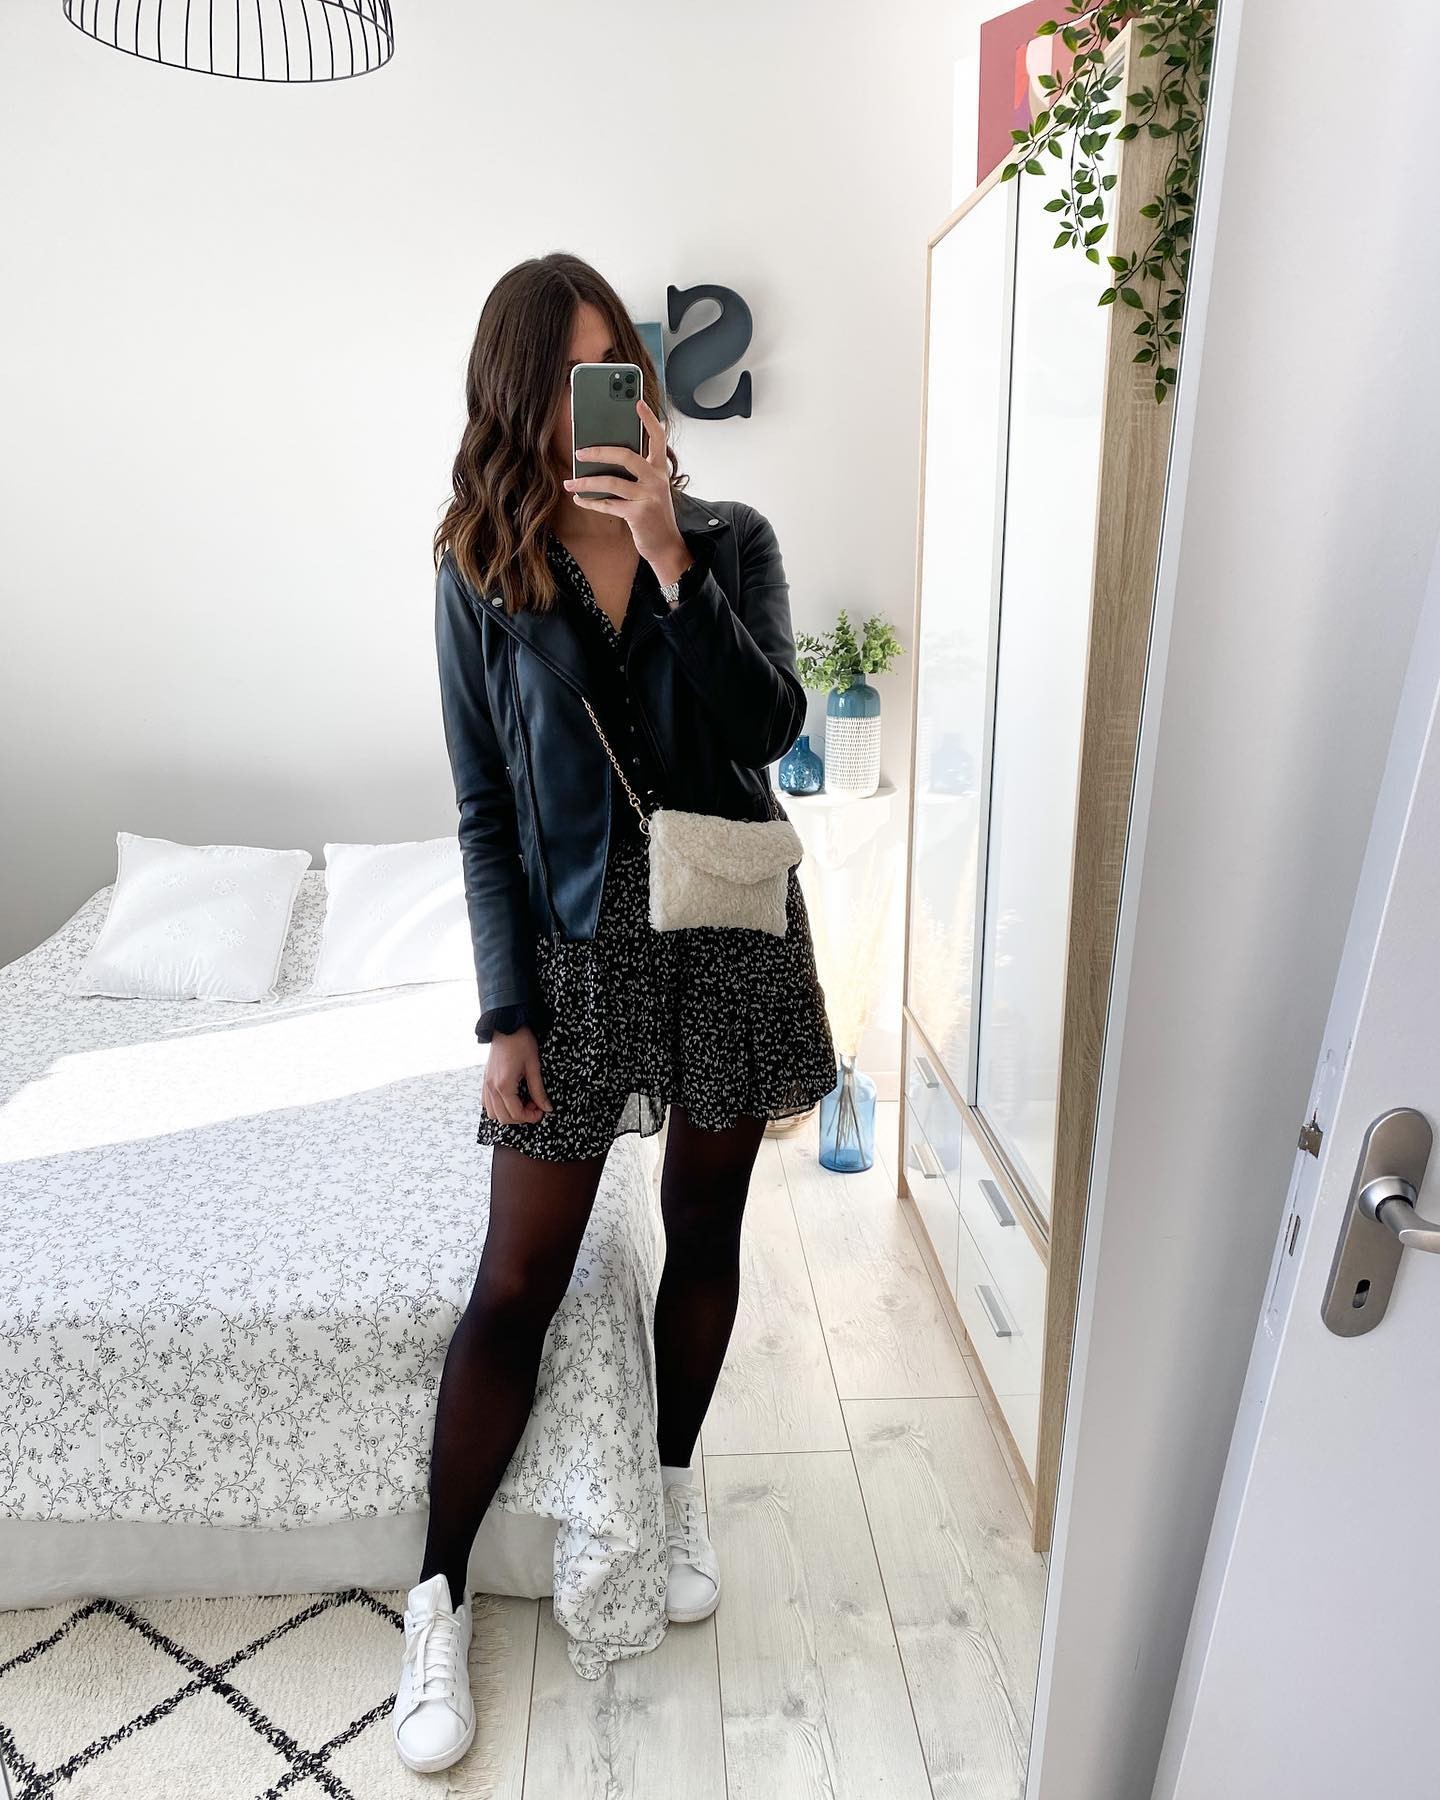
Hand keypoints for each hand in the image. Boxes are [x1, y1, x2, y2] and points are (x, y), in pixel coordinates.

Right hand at [482, 1024, 553, 1124]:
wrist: (506, 1026)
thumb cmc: (521, 1042)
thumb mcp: (534, 1066)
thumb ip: (538, 1090)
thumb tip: (546, 1107)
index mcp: (504, 1085)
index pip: (516, 1114)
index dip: (531, 1117)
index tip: (541, 1111)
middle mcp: (491, 1088)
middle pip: (504, 1118)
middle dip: (521, 1117)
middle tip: (534, 1105)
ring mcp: (486, 1085)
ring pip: (493, 1114)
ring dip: (509, 1114)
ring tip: (522, 1101)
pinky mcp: (485, 1081)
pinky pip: (486, 1103)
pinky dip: (498, 1107)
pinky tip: (511, 1098)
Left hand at [565, 396, 692, 580]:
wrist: (665, 545)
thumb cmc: (653, 513)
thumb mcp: (651, 488)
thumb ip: (636, 472)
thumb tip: (603, 459)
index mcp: (659, 469)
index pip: (658, 438)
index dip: (648, 419)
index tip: (636, 402)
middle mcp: (656, 479)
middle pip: (626, 455)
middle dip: (599, 452)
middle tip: (579, 451)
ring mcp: (648, 496)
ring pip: (611, 482)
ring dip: (586, 482)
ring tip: (570, 482)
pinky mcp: (638, 514)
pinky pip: (607, 504)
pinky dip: (590, 502)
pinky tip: (579, 499)